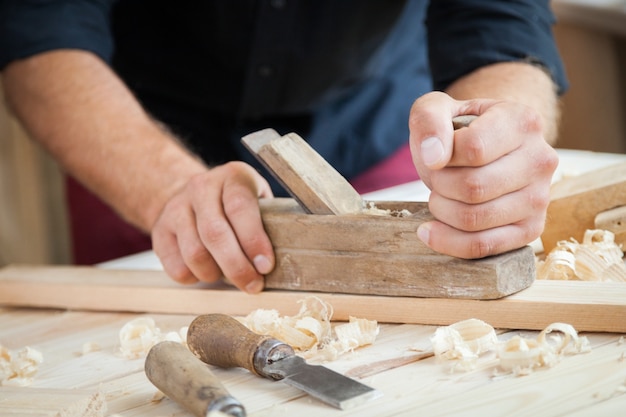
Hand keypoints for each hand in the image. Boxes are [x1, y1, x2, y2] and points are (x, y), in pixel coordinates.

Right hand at [151, 161, 274, 292]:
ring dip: (216, 274)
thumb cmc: (236, 205)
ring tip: (230, 276)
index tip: (266, 266)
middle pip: (215, 234)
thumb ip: (268, 222)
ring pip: (195, 254)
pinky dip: (195, 278)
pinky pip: (177, 267)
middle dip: (237, 266)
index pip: (240, 207)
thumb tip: (280, 262)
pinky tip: (207, 271)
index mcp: (233, 176)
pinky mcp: (160, 230)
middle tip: (252, 285)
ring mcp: (177, 207)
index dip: (254, 240)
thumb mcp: (257, 200)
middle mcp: (201, 187)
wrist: (192, 195)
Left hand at [408, 91, 557, 257]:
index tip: (435, 155)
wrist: (482, 151)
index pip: (473, 147)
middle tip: (436, 178)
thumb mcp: (436, 109)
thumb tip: (434, 157)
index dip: (442, 156)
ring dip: (441, 211)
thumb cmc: (457, 130)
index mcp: (522, 121)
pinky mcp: (531, 229)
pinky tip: (430, 231)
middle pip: (473, 187)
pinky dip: (448, 243)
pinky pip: (484, 246)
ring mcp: (540, 198)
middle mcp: (541, 159)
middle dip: (439, 185)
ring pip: (475, 218)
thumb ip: (429, 120)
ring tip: (438, 197)